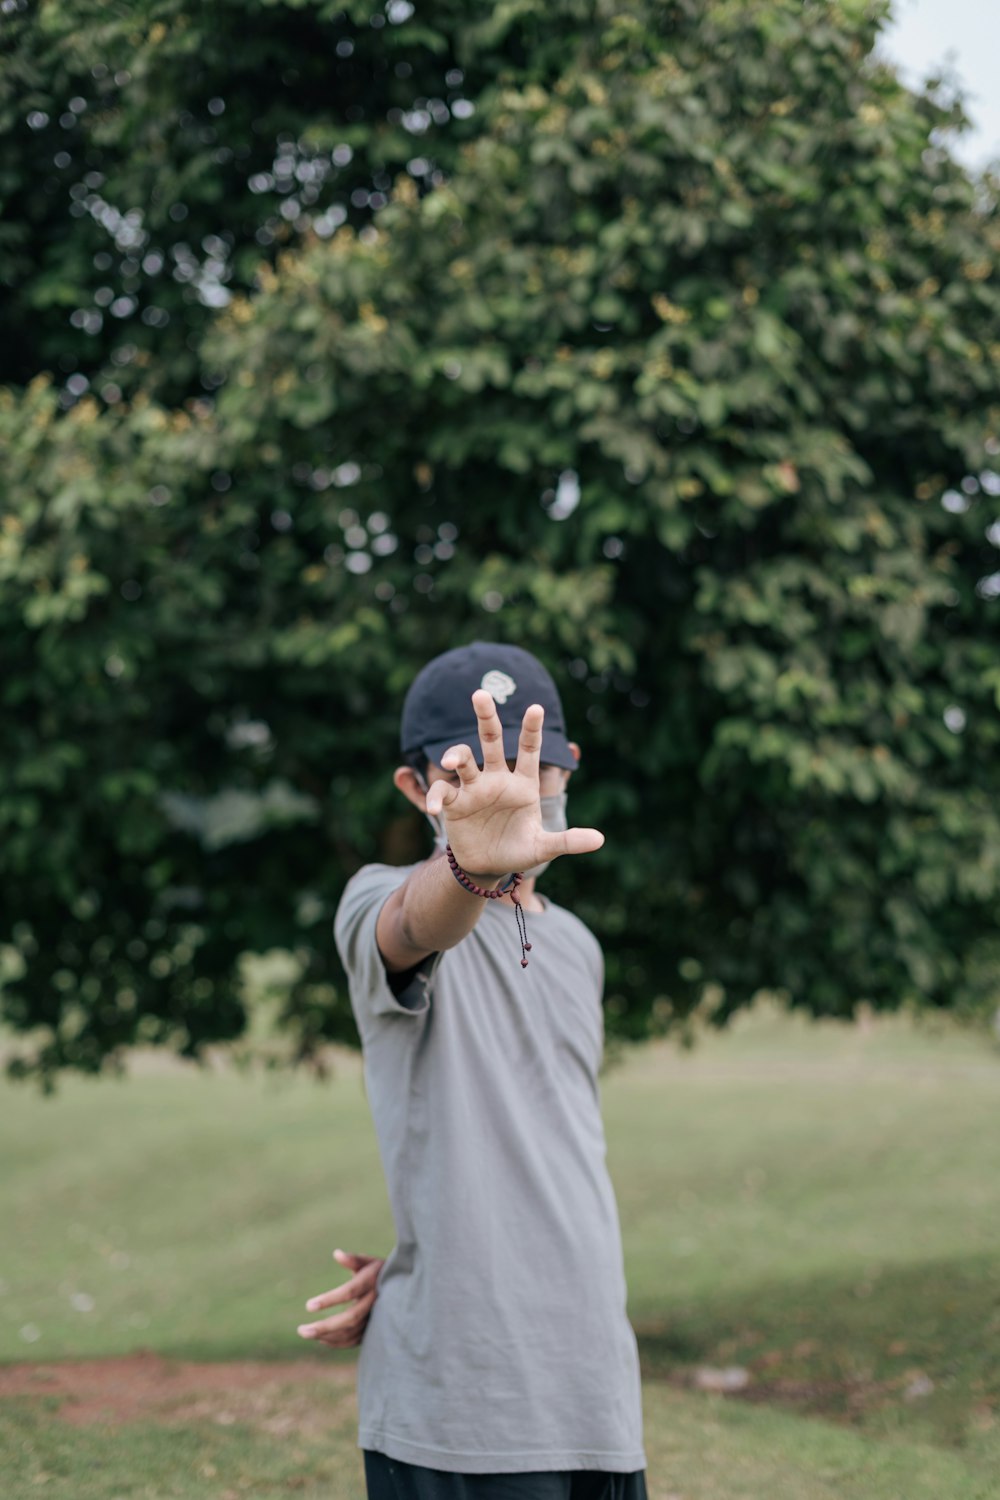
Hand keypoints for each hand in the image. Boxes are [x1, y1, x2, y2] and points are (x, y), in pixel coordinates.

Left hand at [296, 1248, 384, 1347]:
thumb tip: (337, 1254)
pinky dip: (338, 1343)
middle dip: (325, 1326)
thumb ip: (353, 1259)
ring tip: (307, 1333)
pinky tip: (321, 1340)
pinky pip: (355, 1340)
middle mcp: (375, 1301)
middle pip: (350, 1318)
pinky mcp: (372, 1330)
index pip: (349, 1292)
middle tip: (301, 1330)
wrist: (399, 1290)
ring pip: (352, 1332)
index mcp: (372, 1282)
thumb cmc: (377, 1271)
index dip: (330, 1299)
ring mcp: (375, 1318)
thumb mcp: (368, 1261)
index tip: (308, 1306)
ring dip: (328, 1336)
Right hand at [426, 689, 603, 878]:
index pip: (529, 749)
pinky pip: (442, 792)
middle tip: (480, 694)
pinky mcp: (454, 804)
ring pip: (463, 758)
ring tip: (451, 762)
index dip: (532, 729)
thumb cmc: (518, 850)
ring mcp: (474, 789)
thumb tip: (600, 840)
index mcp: (522, 783)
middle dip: (486, 717)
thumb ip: (568, 840)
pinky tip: (433, 809)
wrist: (489, 866)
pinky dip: (435, 797)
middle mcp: (497, 779)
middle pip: (491, 740)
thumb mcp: (544, 847)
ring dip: (456, 755)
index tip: (537, 708)